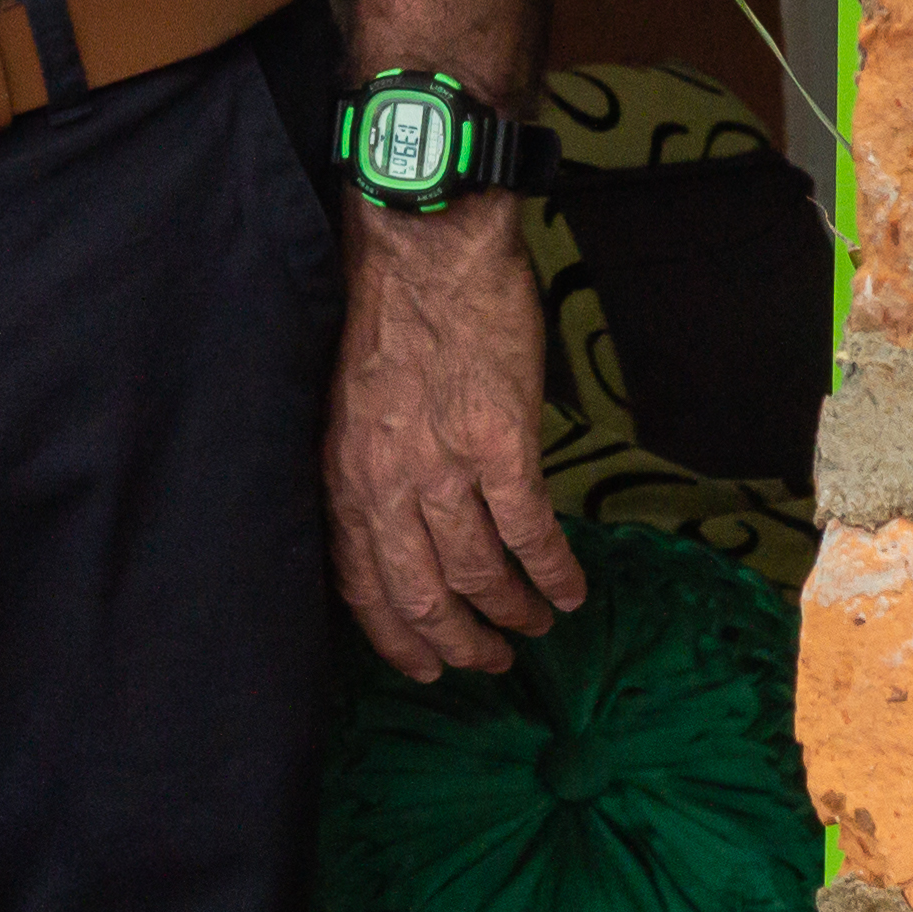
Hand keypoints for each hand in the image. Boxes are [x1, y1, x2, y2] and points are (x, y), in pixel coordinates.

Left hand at [326, 201, 585, 677]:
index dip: (396, 635)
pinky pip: (531, 533)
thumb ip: (369, 466)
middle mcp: (385, 481)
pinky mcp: (500, 445)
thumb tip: (400, 524)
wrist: (423, 245)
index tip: (425, 666)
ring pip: (481, 574)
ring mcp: (443, 466)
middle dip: (460, 642)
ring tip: (536, 623)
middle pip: (423, 595)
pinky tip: (570, 590)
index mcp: (342, 471)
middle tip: (491, 662)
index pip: (361, 583)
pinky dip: (553, 572)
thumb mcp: (350, 402)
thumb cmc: (388, 312)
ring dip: (514, 610)